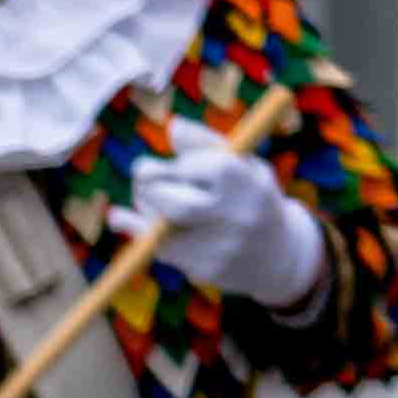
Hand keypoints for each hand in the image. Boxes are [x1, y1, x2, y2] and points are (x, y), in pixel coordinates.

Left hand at [124, 129, 329, 310]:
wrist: (277, 256)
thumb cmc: (253, 197)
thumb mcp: (245, 165)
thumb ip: (209, 145)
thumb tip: (174, 126)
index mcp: (254, 186)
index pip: (212, 168)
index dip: (185, 162)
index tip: (178, 161)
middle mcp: (240, 220)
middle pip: (182, 205)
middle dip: (151, 183)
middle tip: (141, 170)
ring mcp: (221, 249)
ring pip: (163, 229)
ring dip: (142, 204)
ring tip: (143, 192)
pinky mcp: (203, 270)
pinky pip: (160, 248)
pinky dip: (136, 228)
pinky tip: (120, 216)